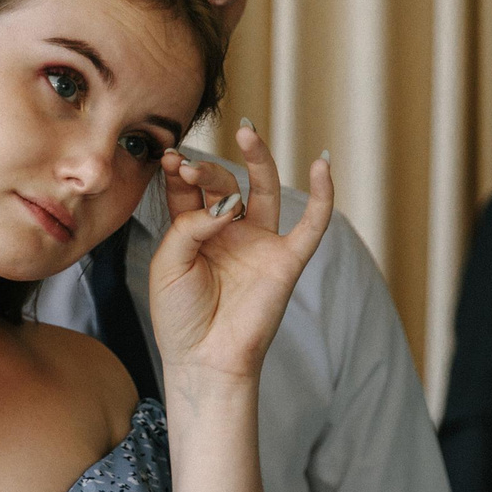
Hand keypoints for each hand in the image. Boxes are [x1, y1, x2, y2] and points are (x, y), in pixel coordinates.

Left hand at [146, 123, 334, 387]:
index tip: (168, 159)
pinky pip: (312, 224)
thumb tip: (224, 205)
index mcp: (195, 231)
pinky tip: (323, 164)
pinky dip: (322, 195)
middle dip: (207, 171)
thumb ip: (189, 227)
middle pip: (224, 183)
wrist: (203, 359)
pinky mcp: (286, 260)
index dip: (181, 171)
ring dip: (257, 160)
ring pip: (264, 189)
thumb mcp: (168, 265)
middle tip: (189, 167)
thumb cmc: (179, 316)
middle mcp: (229, 231)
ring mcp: (259, 243)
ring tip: (246, 132)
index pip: (191, 188)